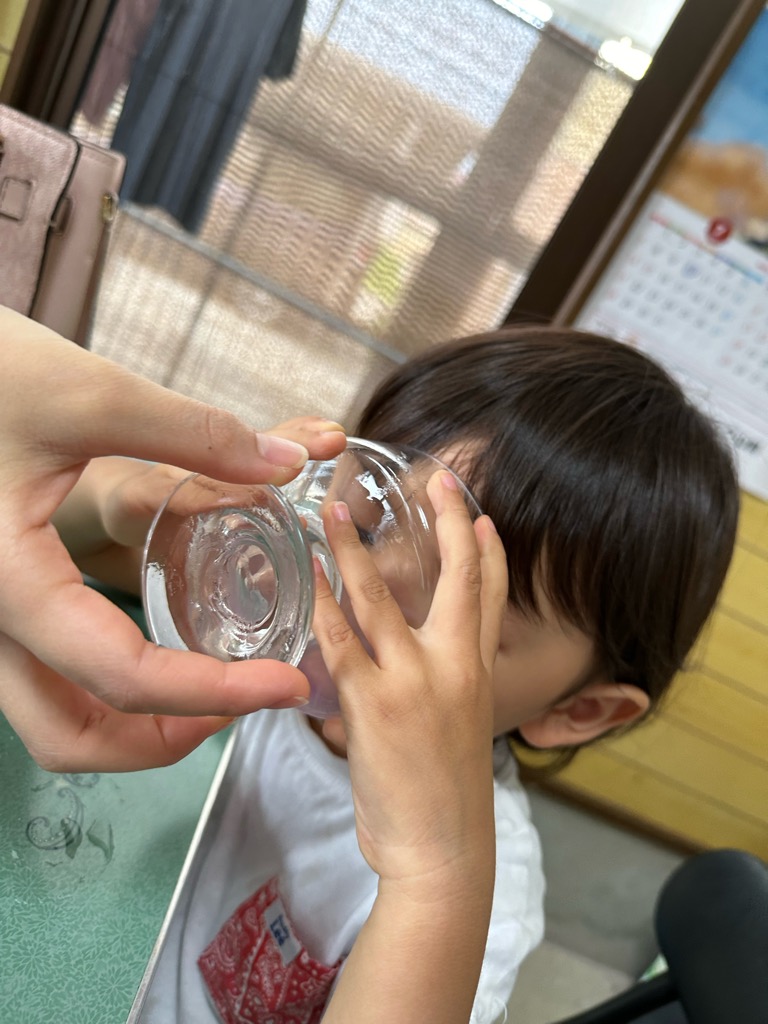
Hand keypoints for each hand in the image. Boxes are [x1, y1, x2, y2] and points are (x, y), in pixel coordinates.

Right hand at [0, 307, 344, 770]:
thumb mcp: (90, 394)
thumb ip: (196, 434)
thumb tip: (288, 463)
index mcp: (12, 582)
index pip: (124, 677)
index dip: (216, 694)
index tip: (284, 683)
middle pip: (72, 734)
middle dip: (166, 738)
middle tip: (244, 696)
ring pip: (52, 716)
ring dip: (134, 725)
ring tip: (213, 684)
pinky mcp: (1, 594)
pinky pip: (48, 676)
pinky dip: (108, 687)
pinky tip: (162, 644)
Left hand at [313, 471, 507, 1022]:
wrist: (441, 848)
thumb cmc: (445, 794)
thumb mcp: (462, 727)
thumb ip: (444, 684)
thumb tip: (412, 661)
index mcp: (478, 671)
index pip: (491, 596)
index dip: (489, 550)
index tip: (481, 514)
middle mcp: (454, 665)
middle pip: (459, 577)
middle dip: (449, 522)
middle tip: (436, 478)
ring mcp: (414, 680)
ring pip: (384, 597)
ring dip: (357, 549)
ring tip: (335, 511)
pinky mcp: (373, 702)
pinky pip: (340, 640)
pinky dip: (321, 603)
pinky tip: (307, 576)